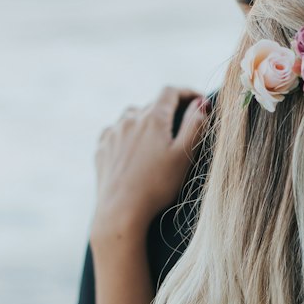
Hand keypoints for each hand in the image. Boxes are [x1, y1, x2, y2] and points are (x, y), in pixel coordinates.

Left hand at [91, 86, 209, 243]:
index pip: (171, 92)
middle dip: (169, 110)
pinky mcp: (102, 148)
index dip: (187, 93)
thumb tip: (201, 104)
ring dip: (146, 120)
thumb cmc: (157, 185)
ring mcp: (113, 133)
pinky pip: (116, 131)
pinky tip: (133, 148)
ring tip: (156, 137)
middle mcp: (130, 119)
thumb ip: (194, 126)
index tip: (199, 100)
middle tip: (182, 124)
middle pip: (152, 104)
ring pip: (132, 116)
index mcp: (153, 118)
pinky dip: (127, 133)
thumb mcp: (183, 155)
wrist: (121, 211)